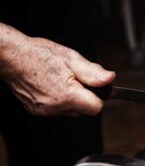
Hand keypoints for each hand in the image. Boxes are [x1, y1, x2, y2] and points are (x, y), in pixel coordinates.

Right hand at [0, 35, 114, 116]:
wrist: (13, 57)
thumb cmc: (40, 55)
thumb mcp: (72, 58)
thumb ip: (93, 72)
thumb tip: (110, 79)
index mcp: (67, 95)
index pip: (96, 108)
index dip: (98, 96)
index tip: (94, 86)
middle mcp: (55, 107)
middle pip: (84, 110)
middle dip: (85, 96)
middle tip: (75, 78)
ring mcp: (45, 111)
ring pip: (71, 110)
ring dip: (72, 98)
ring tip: (61, 80)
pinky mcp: (37, 111)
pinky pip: (57, 109)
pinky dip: (59, 100)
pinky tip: (52, 85)